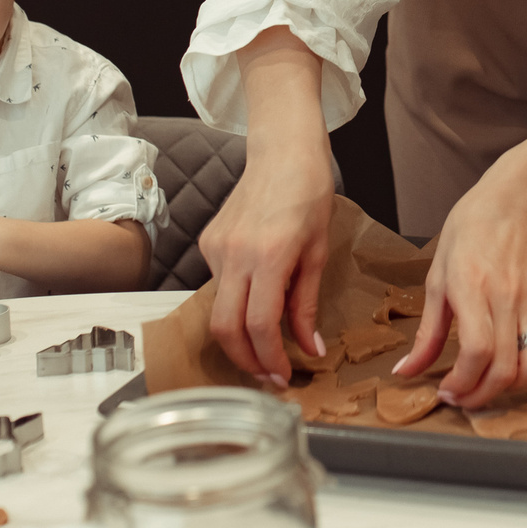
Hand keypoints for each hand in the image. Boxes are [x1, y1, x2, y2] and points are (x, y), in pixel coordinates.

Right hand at [200, 140, 335, 385]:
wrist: (283, 151)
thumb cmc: (310, 194)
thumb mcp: (318, 252)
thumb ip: (307, 303)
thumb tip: (309, 347)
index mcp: (268, 256)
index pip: (259, 325)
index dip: (269, 359)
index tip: (283, 376)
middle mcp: (234, 254)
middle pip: (225, 329)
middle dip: (245, 361)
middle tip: (268, 375)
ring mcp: (216, 248)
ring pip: (218, 310)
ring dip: (240, 335)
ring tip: (266, 345)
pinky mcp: (208, 242)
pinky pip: (219, 286)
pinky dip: (236, 302)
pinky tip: (256, 296)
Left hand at [394, 173, 526, 408]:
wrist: (509, 203)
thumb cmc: (468, 236)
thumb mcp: (436, 280)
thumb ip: (426, 333)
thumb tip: (407, 371)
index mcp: (473, 290)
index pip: (477, 351)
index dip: (462, 382)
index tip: (448, 391)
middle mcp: (508, 299)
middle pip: (506, 367)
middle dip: (482, 396)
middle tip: (465, 397)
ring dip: (518, 385)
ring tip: (497, 382)